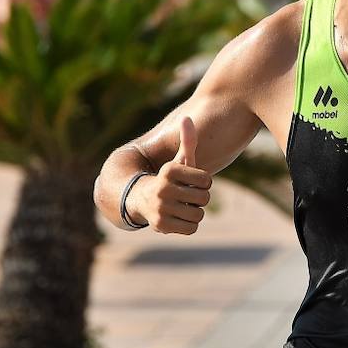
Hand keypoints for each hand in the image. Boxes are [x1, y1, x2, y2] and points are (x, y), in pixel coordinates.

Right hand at [133, 116, 211, 234]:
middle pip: (204, 198)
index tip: (193, 182)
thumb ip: (187, 142)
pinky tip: (179, 218)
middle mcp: (163, 188)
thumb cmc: (168, 179)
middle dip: (200, 198)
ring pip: (198, 215)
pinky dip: (189, 225)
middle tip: (188, 196)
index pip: (206, 180)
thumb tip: (187, 118)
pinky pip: (191, 228)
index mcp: (169, 170)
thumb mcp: (178, 161)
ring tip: (183, 207)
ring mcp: (161, 207)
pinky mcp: (161, 225)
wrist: (141, 199)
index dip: (204, 183)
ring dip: (195, 212)